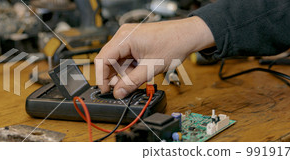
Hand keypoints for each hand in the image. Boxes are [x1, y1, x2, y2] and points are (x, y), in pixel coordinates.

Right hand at [95, 16, 214, 98]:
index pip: (103, 59)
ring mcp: (128, 36)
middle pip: (108, 59)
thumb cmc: (174, 43)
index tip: (106, 90)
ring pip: (116, 59)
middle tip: (122, 88)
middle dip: (114, 76)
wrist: (187, 35)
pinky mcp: (133, 40)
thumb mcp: (151, 68)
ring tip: (138, 76)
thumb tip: (119, 93)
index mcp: (125, 38)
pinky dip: (129, 66)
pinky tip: (140, 70)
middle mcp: (123, 34)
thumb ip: (132, 82)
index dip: (102, 77)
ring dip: (123, 72)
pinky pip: (124, 56)